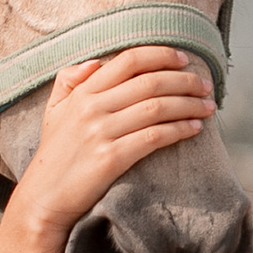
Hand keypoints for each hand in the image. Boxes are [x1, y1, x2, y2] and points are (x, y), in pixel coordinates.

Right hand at [10, 47, 215, 235]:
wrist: (44, 197)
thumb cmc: (54, 153)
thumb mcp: (53, 111)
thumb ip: (69, 80)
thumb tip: (95, 62)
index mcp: (82, 92)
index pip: (128, 60)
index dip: (161, 55)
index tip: (184, 59)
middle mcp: (92, 107)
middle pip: (150, 82)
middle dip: (185, 81)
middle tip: (206, 85)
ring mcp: (101, 132)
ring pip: (157, 107)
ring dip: (189, 104)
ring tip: (208, 106)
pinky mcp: (111, 158)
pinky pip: (154, 137)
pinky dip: (179, 129)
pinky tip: (194, 128)